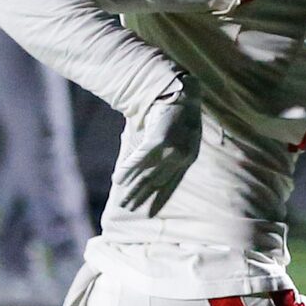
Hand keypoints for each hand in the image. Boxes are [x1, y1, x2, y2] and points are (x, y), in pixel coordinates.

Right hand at [114, 81, 201, 214]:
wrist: (180, 91)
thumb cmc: (177, 112)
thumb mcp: (178, 136)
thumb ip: (168, 153)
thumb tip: (153, 168)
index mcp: (188, 158)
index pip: (171, 184)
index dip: (159, 199)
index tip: (149, 214)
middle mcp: (181, 157)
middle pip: (157, 182)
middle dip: (141, 196)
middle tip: (129, 208)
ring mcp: (171, 150)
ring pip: (147, 174)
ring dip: (133, 188)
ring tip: (122, 200)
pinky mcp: (158, 141)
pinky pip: (139, 160)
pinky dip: (127, 170)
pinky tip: (117, 180)